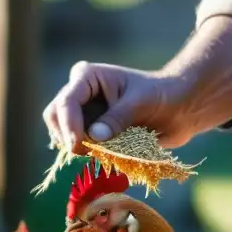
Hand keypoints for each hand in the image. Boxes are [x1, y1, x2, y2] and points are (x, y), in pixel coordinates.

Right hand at [43, 61, 197, 153]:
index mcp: (87, 77)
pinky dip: (90, 154)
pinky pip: (78, 147)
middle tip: (87, 152)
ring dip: (80, 147)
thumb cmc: (162, 96)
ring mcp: (83, 113)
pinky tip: (109, 153)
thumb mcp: (141, 103)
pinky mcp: (90, 131)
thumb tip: (94, 136)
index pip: (66, 103)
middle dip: (66, 136)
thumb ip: (118, 118)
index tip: (79, 146)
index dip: (69, 126)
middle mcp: (79, 93)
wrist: (177, 108)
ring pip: (62, 134)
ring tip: (106, 149)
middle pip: (54, 116)